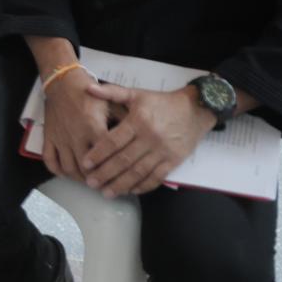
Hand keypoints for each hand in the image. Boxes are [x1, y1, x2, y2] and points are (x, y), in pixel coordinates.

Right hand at [40, 70, 112, 181]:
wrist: (63, 82)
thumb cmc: (89, 93)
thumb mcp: (110, 102)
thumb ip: (123, 120)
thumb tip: (140, 138)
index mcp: (93, 127)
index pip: (105, 155)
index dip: (113, 170)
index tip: (121, 178)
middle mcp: (75, 136)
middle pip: (86, 167)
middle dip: (96, 180)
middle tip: (105, 186)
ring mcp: (61, 138)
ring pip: (68, 167)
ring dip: (79, 178)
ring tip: (89, 182)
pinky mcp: (49, 137)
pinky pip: (50, 159)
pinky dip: (57, 170)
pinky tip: (66, 174)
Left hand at [79, 83, 214, 196]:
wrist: (196, 109)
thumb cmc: (162, 102)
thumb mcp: (137, 93)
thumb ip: (112, 92)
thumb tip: (89, 88)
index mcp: (138, 121)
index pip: (114, 141)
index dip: (98, 154)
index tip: (85, 163)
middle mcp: (149, 138)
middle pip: (124, 160)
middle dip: (105, 173)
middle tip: (90, 183)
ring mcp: (163, 151)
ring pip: (139, 172)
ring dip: (121, 184)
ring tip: (106, 192)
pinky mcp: (174, 161)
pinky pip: (156, 177)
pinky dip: (142, 186)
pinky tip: (130, 191)